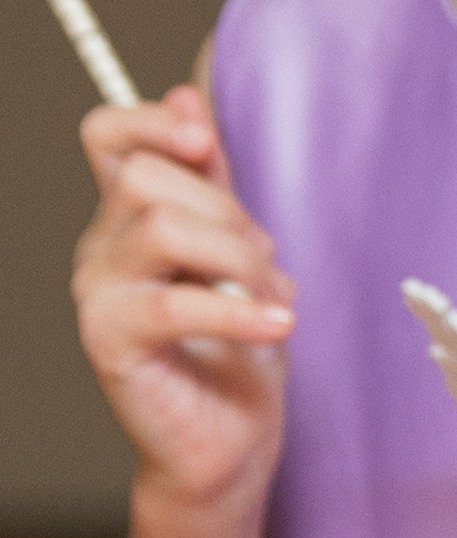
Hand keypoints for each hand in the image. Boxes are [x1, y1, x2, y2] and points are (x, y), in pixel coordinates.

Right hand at [72, 85, 291, 523]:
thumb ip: (213, 181)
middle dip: (227, 212)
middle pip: (147, 177)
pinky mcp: (112, 344)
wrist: (230, 440)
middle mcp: (100, 251)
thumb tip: (186, 97)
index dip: (151, 122)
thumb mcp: (238, 249)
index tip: (205, 143)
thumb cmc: (238, 347)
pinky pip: (174, 302)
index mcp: (128, 220)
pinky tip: (277, 326)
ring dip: (237, 256)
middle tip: (262, 266)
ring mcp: (97, 296)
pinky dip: (239, 309)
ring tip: (268, 298)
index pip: (107, 137)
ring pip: (161, 225)